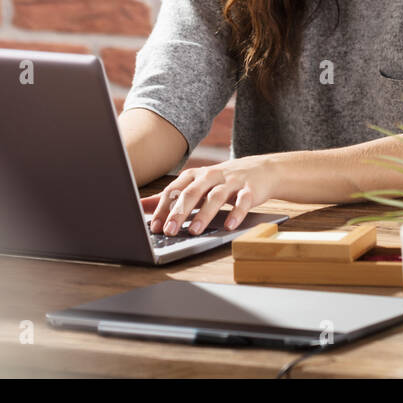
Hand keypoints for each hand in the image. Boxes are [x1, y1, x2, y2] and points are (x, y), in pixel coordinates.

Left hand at [141, 155, 279, 235]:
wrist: (261, 170)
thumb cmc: (222, 181)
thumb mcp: (196, 186)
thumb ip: (170, 197)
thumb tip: (140, 206)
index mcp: (194, 176)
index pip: (174, 191)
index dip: (163, 208)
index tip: (154, 226)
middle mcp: (211, 176)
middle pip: (192, 193)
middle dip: (178, 212)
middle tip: (169, 231)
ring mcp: (231, 182)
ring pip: (215, 197)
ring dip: (203, 215)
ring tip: (194, 231)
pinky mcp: (250, 190)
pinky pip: (242, 202)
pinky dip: (236, 214)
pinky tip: (229, 226)